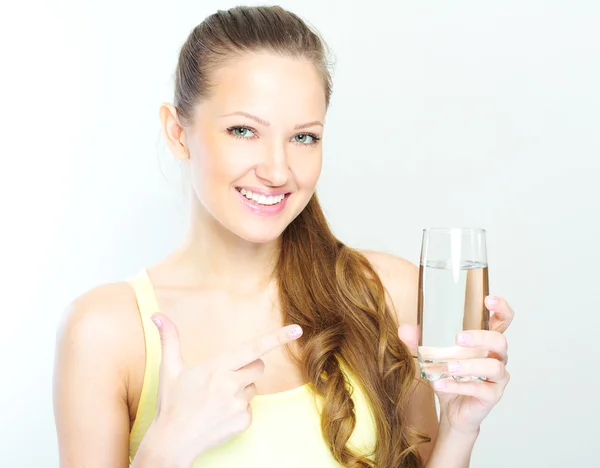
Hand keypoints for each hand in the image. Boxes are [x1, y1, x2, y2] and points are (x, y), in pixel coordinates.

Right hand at [149, 313, 302, 463]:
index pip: (254, 348)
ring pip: (253, 387)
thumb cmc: (171, 403)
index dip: (277, 338)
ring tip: (217, 400)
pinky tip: (220, 414)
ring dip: (240, 390)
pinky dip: (239, 409)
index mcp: (217, 368)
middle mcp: (230, 385)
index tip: (297, 329)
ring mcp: (238, 405)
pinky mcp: (243, 422)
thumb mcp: (169, 369)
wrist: (172, 442)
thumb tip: (157, 314)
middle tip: (224, 378)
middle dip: (248, 368)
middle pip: (258, 366)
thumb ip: (169, 339)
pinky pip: (250, 408)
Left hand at [399, 295, 513, 434]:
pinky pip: (480, 390)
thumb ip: (418, 342)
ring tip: (449, 366)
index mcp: (486, 342)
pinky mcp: (492, 396)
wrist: (452, 411)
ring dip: (470, 365)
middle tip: (458, 338)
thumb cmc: (448, 376)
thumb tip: (404, 329)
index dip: (500, 309)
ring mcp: (497, 378)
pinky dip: (459, 386)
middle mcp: (497, 357)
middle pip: (500, 341)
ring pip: (493, 367)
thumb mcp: (430, 357)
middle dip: (481, 337)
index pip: (502, 321)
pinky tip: (441, 383)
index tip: (488, 300)